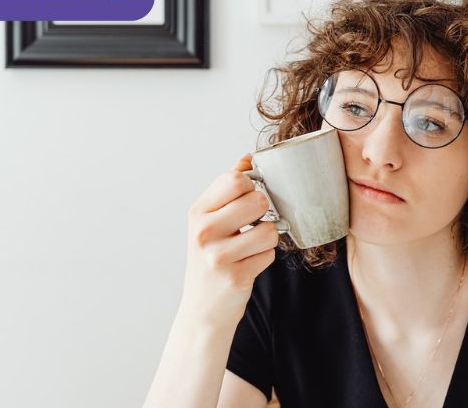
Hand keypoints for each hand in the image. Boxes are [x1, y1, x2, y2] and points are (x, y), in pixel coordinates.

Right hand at [178, 153, 278, 328]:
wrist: (202, 309)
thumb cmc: (211, 257)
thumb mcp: (210, 220)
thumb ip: (227, 188)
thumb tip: (247, 157)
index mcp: (198, 212)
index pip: (235, 179)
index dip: (251, 187)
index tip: (247, 200)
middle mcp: (203, 231)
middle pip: (257, 200)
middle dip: (263, 213)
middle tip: (251, 226)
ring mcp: (218, 256)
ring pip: (269, 230)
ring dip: (267, 239)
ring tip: (250, 248)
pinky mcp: (236, 277)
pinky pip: (269, 255)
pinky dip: (264, 259)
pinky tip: (248, 265)